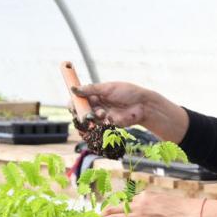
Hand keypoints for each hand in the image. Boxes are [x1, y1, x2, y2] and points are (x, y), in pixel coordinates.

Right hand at [72, 81, 188, 141]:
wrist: (143, 105)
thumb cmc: (128, 93)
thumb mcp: (108, 88)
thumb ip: (91, 89)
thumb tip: (74, 89)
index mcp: (95, 94)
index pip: (78, 99)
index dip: (73, 103)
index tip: (72, 105)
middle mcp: (96, 105)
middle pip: (81, 112)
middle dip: (82, 113)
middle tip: (87, 113)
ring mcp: (102, 116)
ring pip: (88, 121)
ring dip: (93, 118)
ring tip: (102, 114)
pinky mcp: (108, 125)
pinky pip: (98, 128)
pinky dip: (101, 125)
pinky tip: (109, 119)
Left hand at [102, 191, 199, 216]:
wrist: (192, 215)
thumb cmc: (184, 209)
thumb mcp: (165, 200)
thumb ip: (153, 205)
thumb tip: (150, 211)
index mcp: (144, 197)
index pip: (125, 203)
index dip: (116, 208)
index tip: (111, 212)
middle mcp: (138, 205)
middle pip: (114, 209)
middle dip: (103, 214)